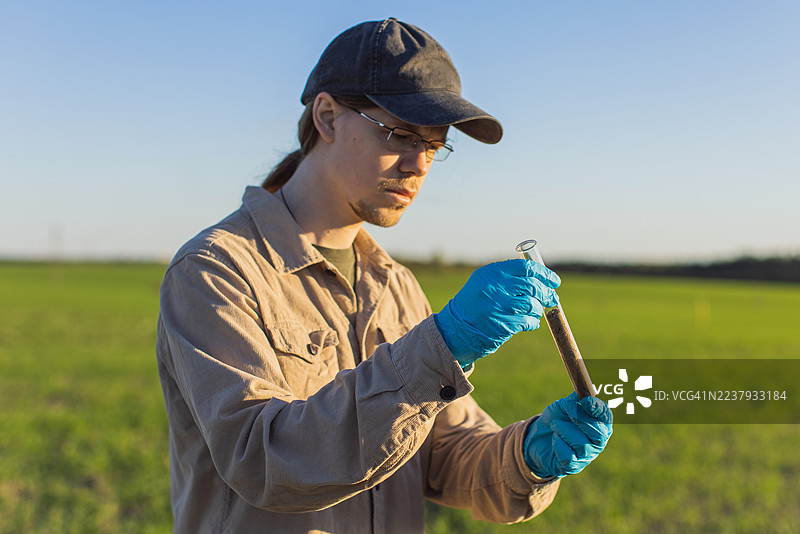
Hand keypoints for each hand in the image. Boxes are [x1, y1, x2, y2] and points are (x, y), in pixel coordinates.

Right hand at [433, 259, 559, 367]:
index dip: (544, 274)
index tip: (554, 281)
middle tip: (552, 297)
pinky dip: (533, 322)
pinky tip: (531, 322)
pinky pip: (527, 321)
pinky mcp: (501, 325)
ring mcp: (497, 307)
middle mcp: (494, 288)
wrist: (456, 327)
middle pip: (532, 287)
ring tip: (536, 310)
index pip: (526, 268)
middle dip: (547, 293)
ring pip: (532, 305)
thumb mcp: (486, 282)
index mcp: (492, 273)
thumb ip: (509, 277)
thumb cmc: (475, 302)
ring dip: (538, 308)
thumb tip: (541, 278)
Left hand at [523, 392, 612, 478]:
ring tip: (555, 425)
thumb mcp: (564, 406)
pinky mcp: (573, 466)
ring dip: (564, 430)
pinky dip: (558, 444)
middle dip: (581, 419)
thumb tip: (585, 391)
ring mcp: (587, 456)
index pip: (607, 417)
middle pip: (599, 433)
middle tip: (567, 410)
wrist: (537, 437)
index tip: (586, 400)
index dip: (599, 409)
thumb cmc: (557, 419)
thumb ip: (575, 399)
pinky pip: (568, 456)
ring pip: (582, 444)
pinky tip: (555, 439)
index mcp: (599, 424)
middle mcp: (598, 442)